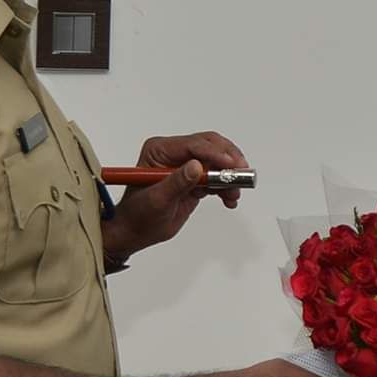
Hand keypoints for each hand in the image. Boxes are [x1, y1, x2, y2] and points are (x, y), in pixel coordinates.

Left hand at [107, 131, 247, 256]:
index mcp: (159, 150)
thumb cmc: (138, 216)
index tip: (230, 165)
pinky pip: (216, 178)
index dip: (214, 153)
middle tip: (241, 175)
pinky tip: (229, 199)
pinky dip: (226, 187)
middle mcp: (174, 153)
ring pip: (217, 162)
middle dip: (227, 161)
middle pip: (209, 147)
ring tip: (234, 194)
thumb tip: (196, 166)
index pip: (193, 144)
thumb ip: (177, 182)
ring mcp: (185, 166)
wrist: (135, 232)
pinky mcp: (194, 179)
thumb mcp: (157, 200)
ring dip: (229, 176)